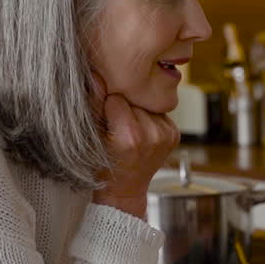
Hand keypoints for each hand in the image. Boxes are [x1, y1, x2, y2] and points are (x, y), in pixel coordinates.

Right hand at [91, 76, 178, 216]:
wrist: (125, 189)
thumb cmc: (103, 165)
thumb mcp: (90, 137)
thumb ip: (93, 104)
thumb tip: (95, 74)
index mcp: (130, 137)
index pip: (116, 98)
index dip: (106, 106)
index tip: (105, 121)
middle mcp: (153, 135)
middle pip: (134, 99)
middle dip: (123, 107)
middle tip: (116, 127)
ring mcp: (166, 135)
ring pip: (147, 103)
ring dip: (137, 111)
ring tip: (129, 130)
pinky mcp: (174, 134)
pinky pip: (158, 112)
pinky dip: (148, 117)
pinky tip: (140, 132)